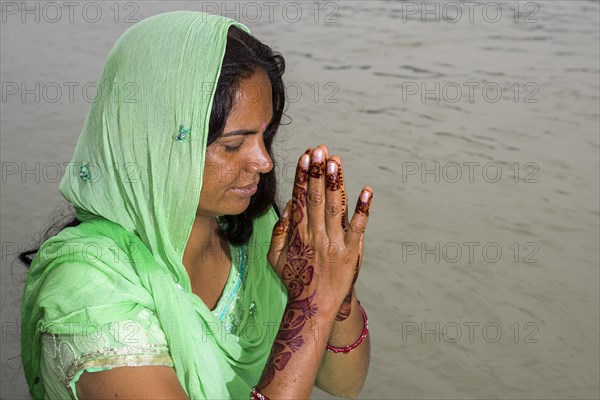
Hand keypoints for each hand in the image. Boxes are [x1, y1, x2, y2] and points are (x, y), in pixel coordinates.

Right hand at [268, 145, 372, 316]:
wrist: (315, 307)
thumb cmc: (295, 280)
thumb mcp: (276, 257)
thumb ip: (280, 230)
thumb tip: (289, 204)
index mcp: (298, 235)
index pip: (300, 199)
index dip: (303, 177)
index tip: (305, 157)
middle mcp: (316, 236)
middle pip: (316, 198)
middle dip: (318, 172)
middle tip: (320, 150)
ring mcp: (334, 243)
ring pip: (335, 208)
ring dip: (335, 184)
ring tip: (335, 161)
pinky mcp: (351, 252)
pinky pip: (358, 228)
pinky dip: (363, 209)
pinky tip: (367, 191)